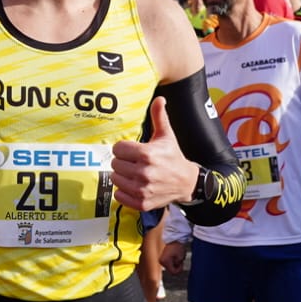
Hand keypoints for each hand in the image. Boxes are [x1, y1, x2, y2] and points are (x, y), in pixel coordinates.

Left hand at [110, 97, 197, 211]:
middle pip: (115, 164)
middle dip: (122, 162)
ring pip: (115, 179)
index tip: (132, 151)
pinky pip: (119, 195)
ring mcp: (142, 190)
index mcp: (147, 154)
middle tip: (134, 162)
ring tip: (134, 173)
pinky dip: (123, 191)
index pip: (117, 148)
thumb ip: (159, 117)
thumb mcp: (166, 136)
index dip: (123, 149)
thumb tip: (159, 98)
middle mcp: (143, 173)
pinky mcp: (141, 203)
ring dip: (122, 176)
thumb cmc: (173, 156)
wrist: (186, 182)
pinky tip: (134, 185)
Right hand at [160, 240, 187, 274]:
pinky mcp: (163, 258)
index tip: (182, 264)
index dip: (179, 270)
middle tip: (180, 261)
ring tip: (178, 257)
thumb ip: (179, 265)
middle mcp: (162, 261)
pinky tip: (175, 257)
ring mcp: (161, 260)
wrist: (173, 239)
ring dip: (175, 264)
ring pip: (170, 267)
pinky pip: (169, 264)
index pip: (173, 272)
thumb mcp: (181, 257)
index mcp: (165, 261)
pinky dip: (173, 262)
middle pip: (171, 270)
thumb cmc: (177, 246)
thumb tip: (177, 268)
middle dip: (177, 267)